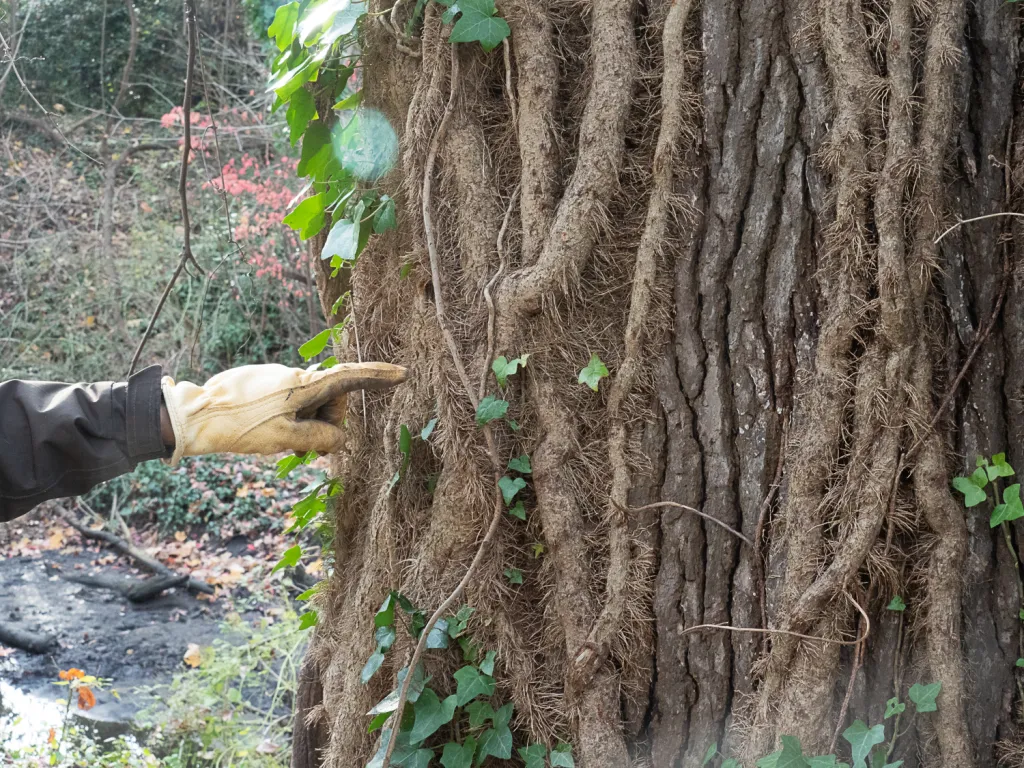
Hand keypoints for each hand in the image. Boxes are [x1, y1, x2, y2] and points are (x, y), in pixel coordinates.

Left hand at [160, 362, 406, 463]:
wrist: (195, 416)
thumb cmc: (241, 428)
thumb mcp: (286, 440)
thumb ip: (321, 440)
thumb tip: (340, 441)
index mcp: (304, 385)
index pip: (351, 377)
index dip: (378, 377)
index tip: (402, 373)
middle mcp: (294, 376)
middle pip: (330, 399)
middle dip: (327, 423)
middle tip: (307, 451)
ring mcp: (278, 378)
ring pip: (309, 404)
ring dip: (306, 426)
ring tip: (285, 448)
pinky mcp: (263, 383)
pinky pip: (289, 402)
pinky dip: (290, 420)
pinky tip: (268, 435)